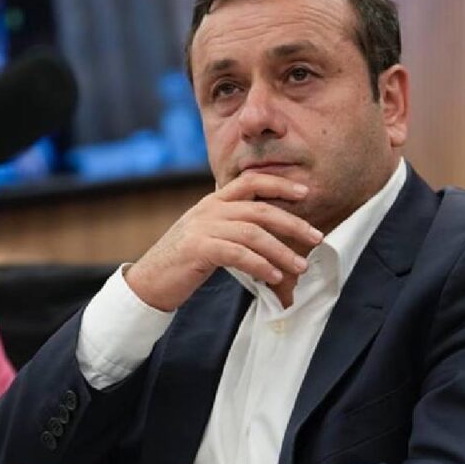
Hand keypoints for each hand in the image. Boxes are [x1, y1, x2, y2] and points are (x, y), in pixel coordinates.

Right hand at [125, 173, 323, 310]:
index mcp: (213, 202)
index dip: (280, 184)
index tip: (305, 192)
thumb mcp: (209, 236)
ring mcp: (202, 227)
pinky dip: (259, 265)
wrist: (148, 282)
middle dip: (293, 223)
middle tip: (316, 237)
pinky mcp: (197, 249)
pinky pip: (237, 254)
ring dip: (281, 251)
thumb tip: (272, 237)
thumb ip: (234, 229)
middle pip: (260, 209)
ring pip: (253, 233)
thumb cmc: (183, 263)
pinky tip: (273, 276)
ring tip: (299, 266)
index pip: (251, 181)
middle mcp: (209, 209)